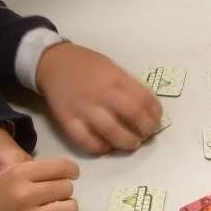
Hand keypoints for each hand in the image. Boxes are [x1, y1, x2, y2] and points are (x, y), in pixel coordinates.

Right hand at [0, 157, 79, 210]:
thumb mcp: (9, 175)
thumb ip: (35, 173)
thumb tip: (67, 175)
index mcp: (19, 173)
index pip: (62, 167)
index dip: (72, 170)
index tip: (72, 175)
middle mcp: (25, 194)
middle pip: (66, 187)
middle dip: (65, 191)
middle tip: (57, 197)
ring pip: (69, 208)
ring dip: (68, 209)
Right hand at [36, 42, 161, 154]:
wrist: (53, 63)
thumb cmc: (87, 65)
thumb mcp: (112, 67)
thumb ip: (128, 85)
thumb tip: (147, 107)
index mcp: (116, 78)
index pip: (144, 98)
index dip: (155, 113)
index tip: (157, 119)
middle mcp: (102, 93)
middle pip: (133, 115)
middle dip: (146, 129)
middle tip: (147, 134)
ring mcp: (84, 108)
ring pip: (112, 132)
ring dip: (127, 142)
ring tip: (133, 144)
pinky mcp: (68, 121)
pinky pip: (86, 141)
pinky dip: (100, 148)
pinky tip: (108, 147)